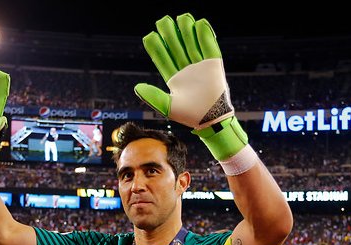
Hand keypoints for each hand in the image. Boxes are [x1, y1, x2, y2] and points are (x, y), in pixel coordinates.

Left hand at [135, 14, 246, 160]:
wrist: (212, 121)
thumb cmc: (191, 116)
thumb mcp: (168, 107)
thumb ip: (153, 97)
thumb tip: (137, 87)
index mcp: (174, 77)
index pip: (162, 57)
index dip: (156, 47)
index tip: (150, 36)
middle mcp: (185, 69)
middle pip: (176, 46)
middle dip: (170, 33)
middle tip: (163, 21)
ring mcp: (200, 65)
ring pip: (191, 43)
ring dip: (187, 30)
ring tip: (182, 18)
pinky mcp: (214, 64)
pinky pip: (209, 46)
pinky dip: (205, 35)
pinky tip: (199, 23)